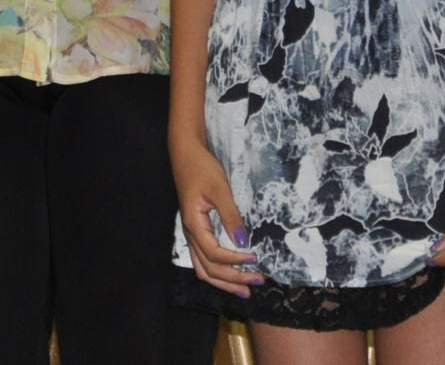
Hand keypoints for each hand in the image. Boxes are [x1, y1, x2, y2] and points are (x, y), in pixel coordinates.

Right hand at [171, 136, 262, 296]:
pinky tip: (231, 275)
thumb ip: (231, 216)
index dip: (236, 261)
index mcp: (194, 225)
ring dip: (224, 282)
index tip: (256, 260)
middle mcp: (190, 235)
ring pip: (204, 269)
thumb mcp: (220, 189)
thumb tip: (243, 242)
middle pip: (209, 268)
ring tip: (244, 290)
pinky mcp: (196, 231)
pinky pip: (204, 260)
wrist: (186, 154)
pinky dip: (218, 272)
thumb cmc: (202, 168)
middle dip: (234, 279)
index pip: (215, 254)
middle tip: (258, 282)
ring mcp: (191, 235)